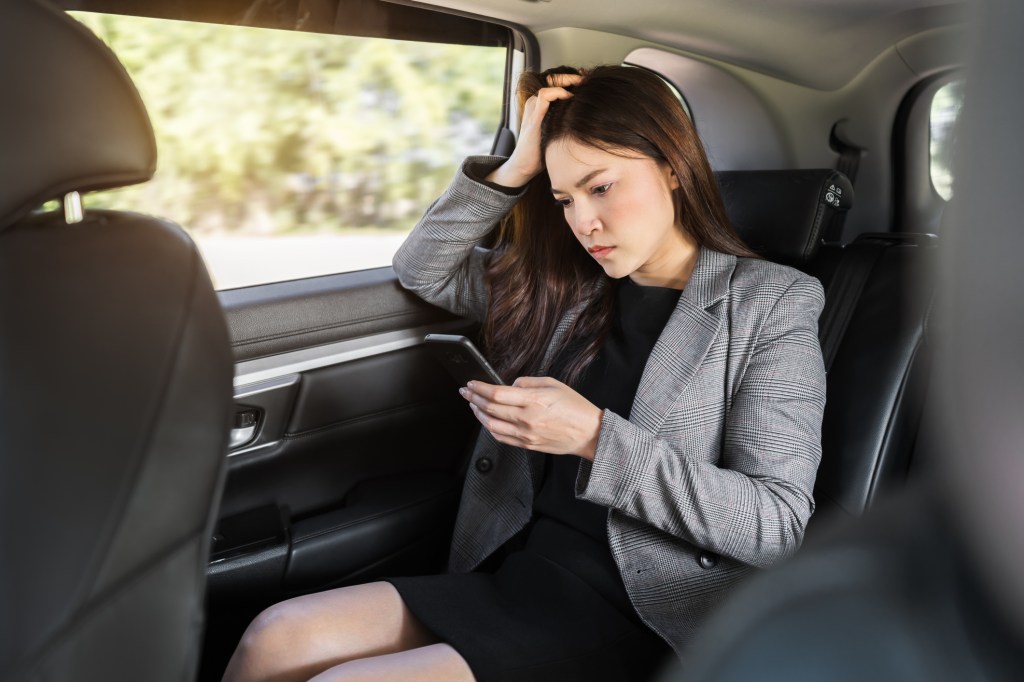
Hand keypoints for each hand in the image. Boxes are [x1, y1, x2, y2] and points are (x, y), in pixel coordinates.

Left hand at [460, 375, 602, 459]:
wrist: (588, 433)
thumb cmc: (574, 407)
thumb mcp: (553, 384)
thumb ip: (527, 383)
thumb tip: (508, 386)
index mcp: (533, 401)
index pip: (496, 394)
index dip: (479, 388)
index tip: (471, 384)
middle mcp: (526, 419)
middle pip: (490, 408)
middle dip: (473, 398)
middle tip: (466, 392)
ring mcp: (525, 434)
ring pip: (491, 424)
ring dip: (478, 413)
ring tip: (473, 405)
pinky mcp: (527, 445)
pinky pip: (501, 437)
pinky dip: (489, 428)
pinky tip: (486, 420)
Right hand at [485, 73, 581, 187]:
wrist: (525, 165)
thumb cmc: (541, 151)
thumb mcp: (555, 131)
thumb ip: (564, 120)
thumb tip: (585, 116)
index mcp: (540, 105)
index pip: (556, 83)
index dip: (572, 80)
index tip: (588, 84)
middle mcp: (535, 103)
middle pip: (554, 79)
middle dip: (573, 78)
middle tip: (588, 81)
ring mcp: (533, 108)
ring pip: (550, 83)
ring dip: (568, 82)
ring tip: (583, 86)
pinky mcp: (533, 117)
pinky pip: (545, 96)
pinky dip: (559, 93)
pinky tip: (571, 99)